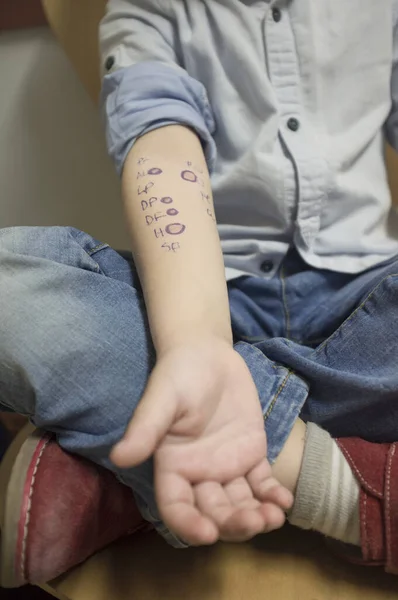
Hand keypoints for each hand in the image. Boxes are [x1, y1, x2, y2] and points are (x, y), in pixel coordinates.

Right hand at [111, 337, 292, 544]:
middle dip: (231, 522)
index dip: (189, 524)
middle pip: (213, 512)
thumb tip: (119, 457)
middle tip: (254, 522)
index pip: (176, 506)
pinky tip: (284, 501)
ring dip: (256, 516)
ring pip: (240, 503)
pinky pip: (262, 483)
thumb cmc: (178, 374)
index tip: (207, 533)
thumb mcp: (161, 398)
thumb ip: (145, 428)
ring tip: (274, 517)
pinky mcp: (250, 455)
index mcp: (172, 466)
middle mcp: (199, 474)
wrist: (207, 354)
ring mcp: (227, 467)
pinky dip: (272, 494)